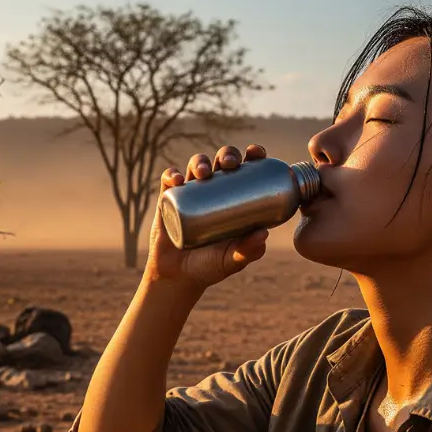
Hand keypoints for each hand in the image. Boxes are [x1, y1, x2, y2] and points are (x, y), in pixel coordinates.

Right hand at [144, 144, 269, 291]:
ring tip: (203, 173)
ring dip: (200, 161)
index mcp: (235, 198)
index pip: (246, 170)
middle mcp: (214, 191)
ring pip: (196, 166)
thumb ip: (248, 250)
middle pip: (221, 162)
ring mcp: (191, 193)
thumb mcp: (232, 260)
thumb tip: (263, 233)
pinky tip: (177, 180)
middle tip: (230, 165)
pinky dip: (172, 175)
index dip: (252, 155)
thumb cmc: (210, 267)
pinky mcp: (168, 200)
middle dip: (227, 154)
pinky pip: (169, 180)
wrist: (177, 277)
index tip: (255, 153)